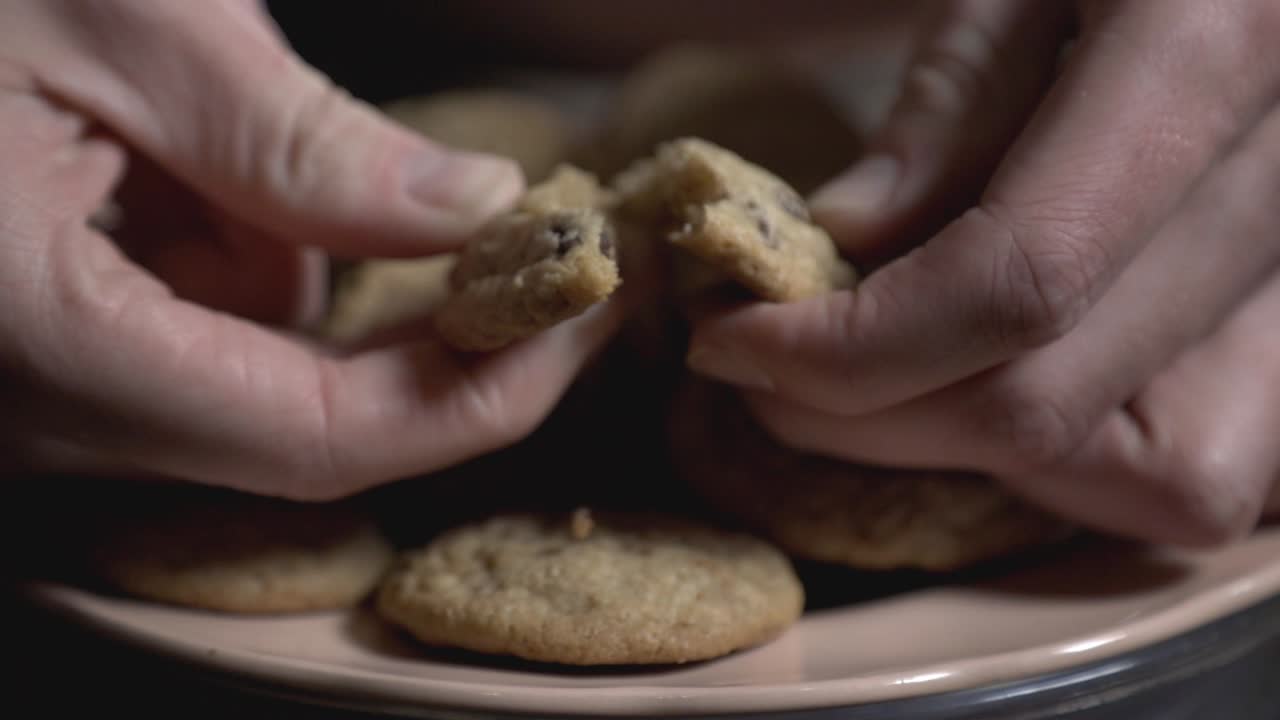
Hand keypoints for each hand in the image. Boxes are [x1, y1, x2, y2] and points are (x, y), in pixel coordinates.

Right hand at [0, 0, 620, 498]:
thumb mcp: (119, 16)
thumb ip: (300, 141)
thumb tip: (470, 211)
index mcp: (35, 335)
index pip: (318, 437)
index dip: (478, 390)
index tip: (586, 312)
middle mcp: (29, 405)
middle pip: (301, 415)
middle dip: (418, 317)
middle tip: (522, 218)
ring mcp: (37, 385)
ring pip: (258, 359)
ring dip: (302, 248)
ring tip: (224, 114)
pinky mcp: (53, 343)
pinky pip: (204, 317)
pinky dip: (242, 237)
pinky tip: (175, 143)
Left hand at [687, 0, 1279, 544]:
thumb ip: (951, 107)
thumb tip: (845, 245)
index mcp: (1213, 56)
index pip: (1017, 281)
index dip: (847, 346)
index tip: (728, 339)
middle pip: (1044, 404)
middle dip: (862, 413)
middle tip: (762, 362)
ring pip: (1141, 475)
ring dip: (968, 450)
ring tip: (876, 374)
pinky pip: (1200, 470)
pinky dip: (1079, 460)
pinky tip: (991, 383)